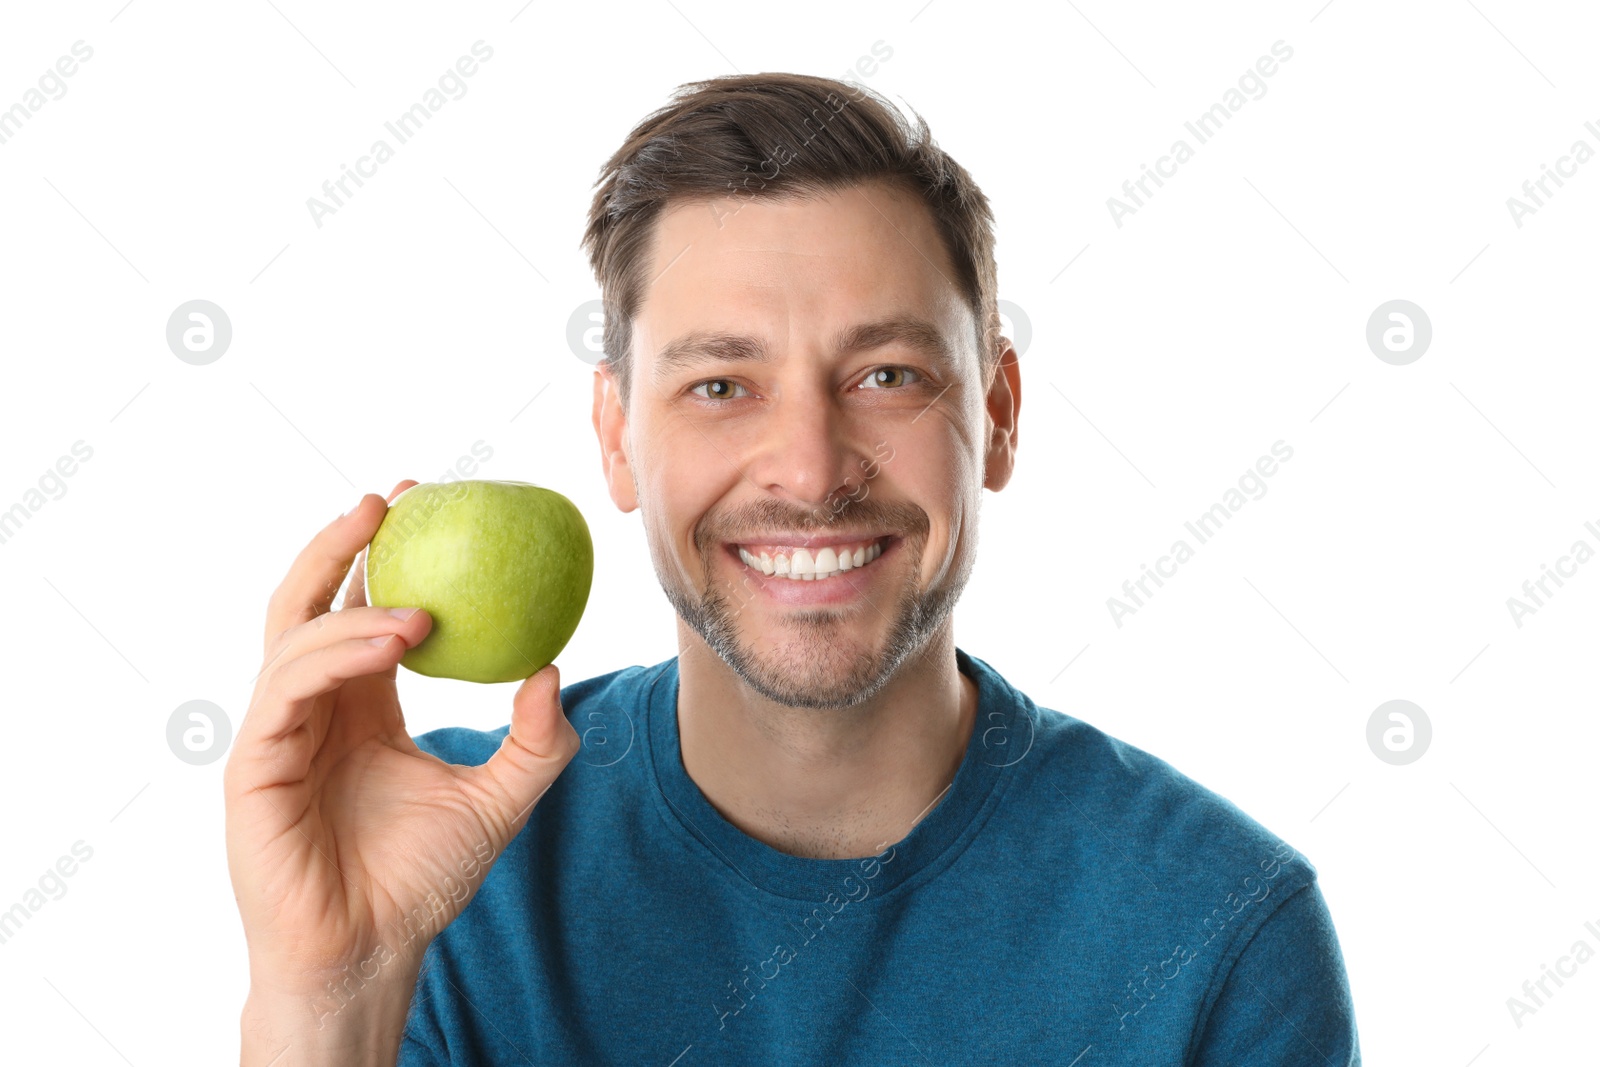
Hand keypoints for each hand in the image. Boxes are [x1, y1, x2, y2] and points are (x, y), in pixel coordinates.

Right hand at [225, 480, 580, 1036]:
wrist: (376, 949)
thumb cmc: (424, 880)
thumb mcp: (501, 799)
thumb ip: (536, 740)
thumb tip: (555, 668)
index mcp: (359, 706)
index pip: (359, 611)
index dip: (382, 555)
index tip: (425, 502)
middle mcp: (312, 709)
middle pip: (309, 602)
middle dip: (341, 543)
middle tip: (392, 498)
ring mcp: (277, 734)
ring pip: (294, 637)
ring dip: (352, 606)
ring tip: (421, 607)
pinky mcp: (254, 766)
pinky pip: (287, 691)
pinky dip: (336, 655)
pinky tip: (394, 642)